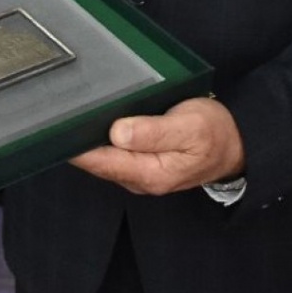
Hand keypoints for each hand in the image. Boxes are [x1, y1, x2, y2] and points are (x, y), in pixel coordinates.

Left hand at [71, 96, 243, 194]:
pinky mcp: (143, 164)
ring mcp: (140, 174)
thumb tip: (117, 132)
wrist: (236, 146)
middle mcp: (140, 179)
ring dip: (89, 138)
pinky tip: (95, 121)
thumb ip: (153, 132)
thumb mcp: (189, 127)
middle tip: (54, 113)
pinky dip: (103, 138)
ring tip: (68, 113)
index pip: (102, 161)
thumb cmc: (214, 134)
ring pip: (105, 157)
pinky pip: (115, 153)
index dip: (76, 146)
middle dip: (77, 140)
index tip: (54, 128)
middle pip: (98, 161)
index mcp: (150, 173)